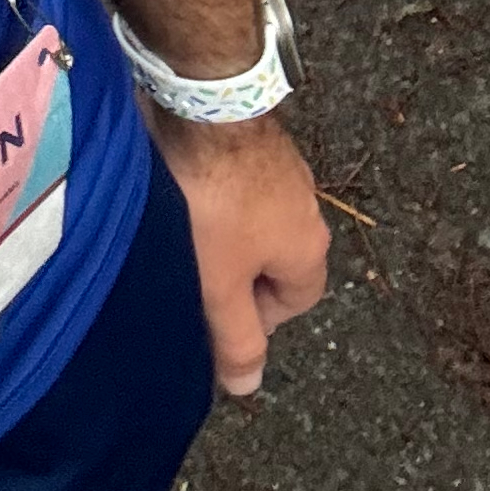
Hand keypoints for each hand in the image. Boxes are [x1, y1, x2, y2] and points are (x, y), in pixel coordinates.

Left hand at [150, 112, 329, 398]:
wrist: (206, 101)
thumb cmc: (215, 202)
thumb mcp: (219, 283)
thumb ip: (235, 338)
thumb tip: (249, 389)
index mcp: (309, 247)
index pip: (295, 302)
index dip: (256, 317)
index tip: (215, 314)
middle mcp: (305, 206)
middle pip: (273, 259)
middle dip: (236, 273)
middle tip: (192, 274)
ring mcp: (281, 166)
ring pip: (252, 218)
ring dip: (222, 230)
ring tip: (180, 234)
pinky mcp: (250, 136)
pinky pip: (236, 181)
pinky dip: (212, 193)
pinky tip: (180, 190)